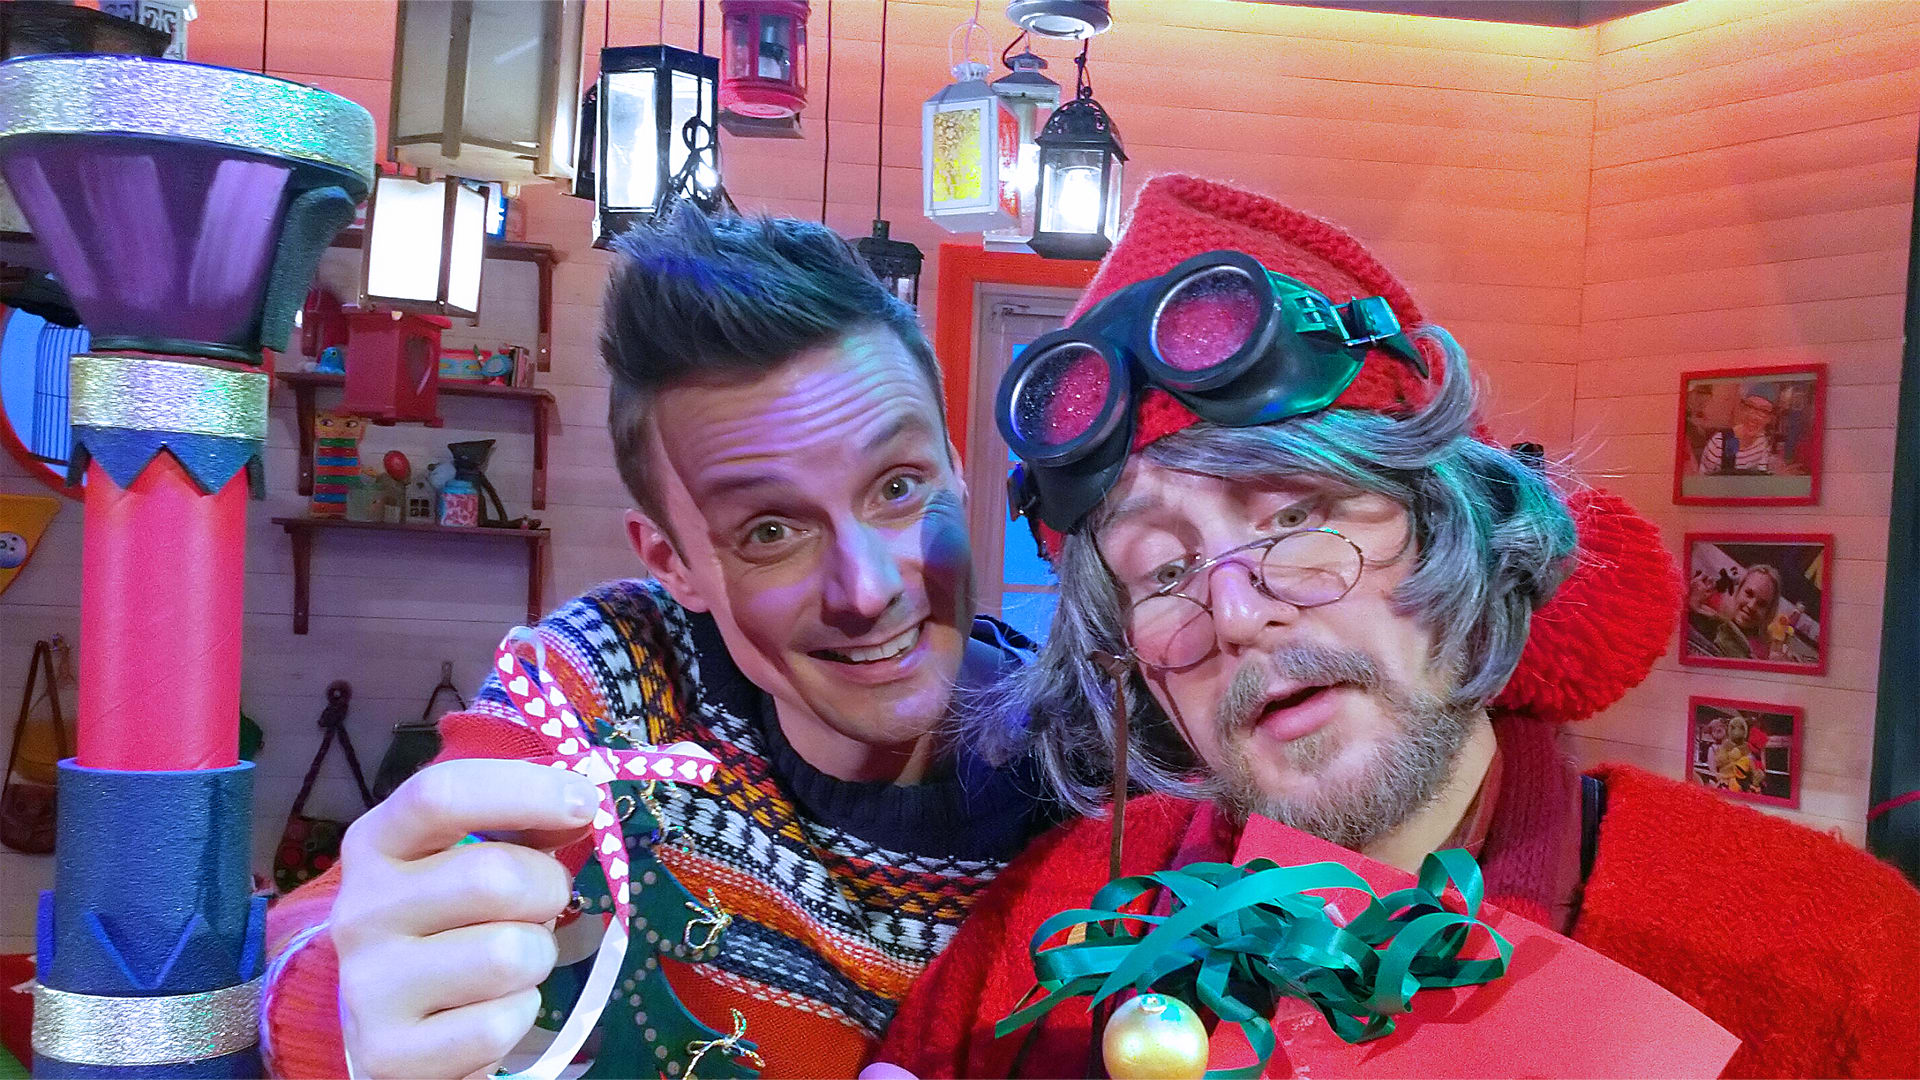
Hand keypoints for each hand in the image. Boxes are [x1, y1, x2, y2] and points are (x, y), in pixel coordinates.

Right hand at [330, 758, 598, 1078]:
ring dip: (536, 958)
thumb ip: (519, 824)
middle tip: (542, 904)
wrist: (398, 1028)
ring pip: (509, 955)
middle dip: (547, 889)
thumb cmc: (451, 924)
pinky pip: (501, 1024)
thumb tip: (580, 800)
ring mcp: (369, 987)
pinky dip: (517, 1016)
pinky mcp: (390, 1054)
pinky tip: (487, 1011)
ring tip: (510, 961)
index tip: (583, 802)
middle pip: (494, 877)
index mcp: (376, 844)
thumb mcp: (468, 860)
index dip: (525, 790)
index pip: (440, 795)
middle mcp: (360, 910)